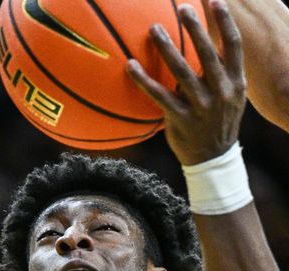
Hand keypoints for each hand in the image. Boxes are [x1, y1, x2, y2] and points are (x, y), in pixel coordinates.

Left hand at [127, 0, 246, 164]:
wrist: (212, 158)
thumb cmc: (216, 121)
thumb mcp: (229, 97)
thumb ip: (220, 74)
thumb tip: (203, 46)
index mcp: (237, 83)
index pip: (233, 46)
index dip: (225, 22)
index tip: (214, 1)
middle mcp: (222, 92)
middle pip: (208, 53)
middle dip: (196, 28)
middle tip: (183, 8)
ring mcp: (201, 106)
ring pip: (182, 71)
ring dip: (167, 47)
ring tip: (154, 28)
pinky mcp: (180, 119)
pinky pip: (158, 95)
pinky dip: (144, 79)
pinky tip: (130, 66)